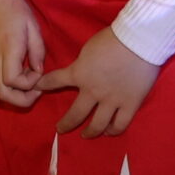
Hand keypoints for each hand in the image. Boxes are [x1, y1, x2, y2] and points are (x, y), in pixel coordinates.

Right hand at [0, 0, 45, 108]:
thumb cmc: (14, 9)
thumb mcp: (32, 26)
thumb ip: (37, 50)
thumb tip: (38, 71)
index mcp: (8, 50)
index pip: (13, 81)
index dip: (30, 83)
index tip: (39, 70)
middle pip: (3, 93)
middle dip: (22, 99)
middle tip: (37, 90)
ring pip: (1, 90)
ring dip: (18, 94)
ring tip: (32, 83)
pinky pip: (1, 81)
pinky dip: (13, 86)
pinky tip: (24, 74)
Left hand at [37, 27, 160, 137]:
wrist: (137, 41)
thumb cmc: (111, 39)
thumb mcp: (87, 49)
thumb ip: (82, 64)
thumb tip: (81, 70)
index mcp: (79, 73)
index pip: (55, 81)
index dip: (44, 85)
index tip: (37, 88)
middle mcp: (92, 91)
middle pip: (75, 114)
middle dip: (65, 124)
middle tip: (60, 129)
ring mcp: (112, 100)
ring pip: (98, 125)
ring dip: (89, 132)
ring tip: (85, 135)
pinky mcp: (130, 104)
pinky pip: (120, 124)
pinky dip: (113, 130)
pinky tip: (109, 131)